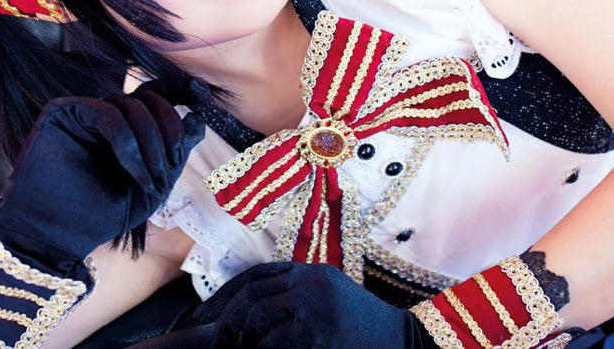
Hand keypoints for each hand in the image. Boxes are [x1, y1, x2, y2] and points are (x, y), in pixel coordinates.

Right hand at [0, 78, 206, 274]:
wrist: (58, 235)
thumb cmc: (102, 214)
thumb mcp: (152, 185)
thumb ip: (174, 152)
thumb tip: (199, 119)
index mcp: (126, 128)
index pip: (156, 98)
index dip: (181, 94)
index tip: (201, 100)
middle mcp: (105, 115)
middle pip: (148, 98)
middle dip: (169, 128)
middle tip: (170, 166)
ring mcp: (83, 112)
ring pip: (131, 104)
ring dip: (151, 141)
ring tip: (151, 180)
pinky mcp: (62, 112)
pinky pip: (107, 112)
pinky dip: (128, 142)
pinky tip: (135, 172)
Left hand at [199, 262, 432, 347]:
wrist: (406, 341)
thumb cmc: (365, 328)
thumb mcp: (331, 299)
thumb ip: (298, 295)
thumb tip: (254, 310)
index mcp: (311, 272)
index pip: (257, 276)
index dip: (228, 296)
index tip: (207, 315)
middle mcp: (311, 282)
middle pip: (252, 293)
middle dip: (228, 318)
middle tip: (218, 341)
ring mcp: (315, 304)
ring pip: (257, 314)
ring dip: (241, 337)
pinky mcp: (319, 331)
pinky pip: (275, 341)